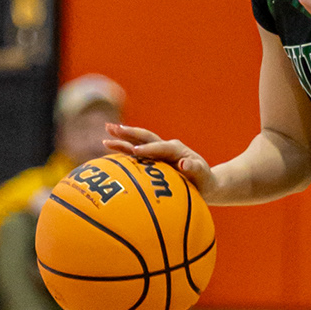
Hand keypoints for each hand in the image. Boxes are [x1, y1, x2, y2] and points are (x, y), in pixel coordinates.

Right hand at [102, 123, 216, 197]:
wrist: (202, 182)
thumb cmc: (203, 180)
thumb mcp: (203, 176)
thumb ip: (195, 169)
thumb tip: (184, 163)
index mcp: (177, 149)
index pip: (161, 147)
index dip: (149, 149)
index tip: (136, 152)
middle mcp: (165, 147)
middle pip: (146, 137)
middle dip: (130, 133)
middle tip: (113, 128)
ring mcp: (157, 151)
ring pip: (137, 142)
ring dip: (123, 137)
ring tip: (107, 131)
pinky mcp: (151, 158)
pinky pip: (135, 152)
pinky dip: (123, 149)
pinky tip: (108, 146)